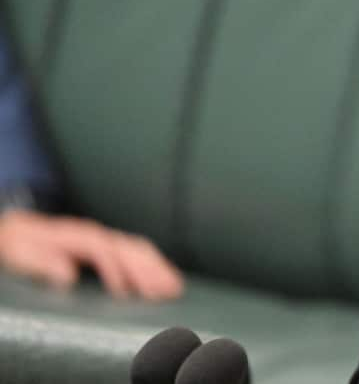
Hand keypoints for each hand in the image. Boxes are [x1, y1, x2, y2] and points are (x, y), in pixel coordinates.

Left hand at [0, 209, 183, 299]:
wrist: (19, 228)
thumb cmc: (20, 245)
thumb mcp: (22, 253)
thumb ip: (44, 262)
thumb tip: (69, 276)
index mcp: (78, 237)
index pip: (105, 252)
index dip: (116, 271)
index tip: (125, 294)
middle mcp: (97, 234)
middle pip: (130, 249)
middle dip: (151, 270)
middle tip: (169, 291)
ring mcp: (105, 237)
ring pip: (138, 248)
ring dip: (158, 266)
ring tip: (175, 286)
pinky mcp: (108, 243)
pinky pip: (136, 250)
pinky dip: (153, 262)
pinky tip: (162, 274)